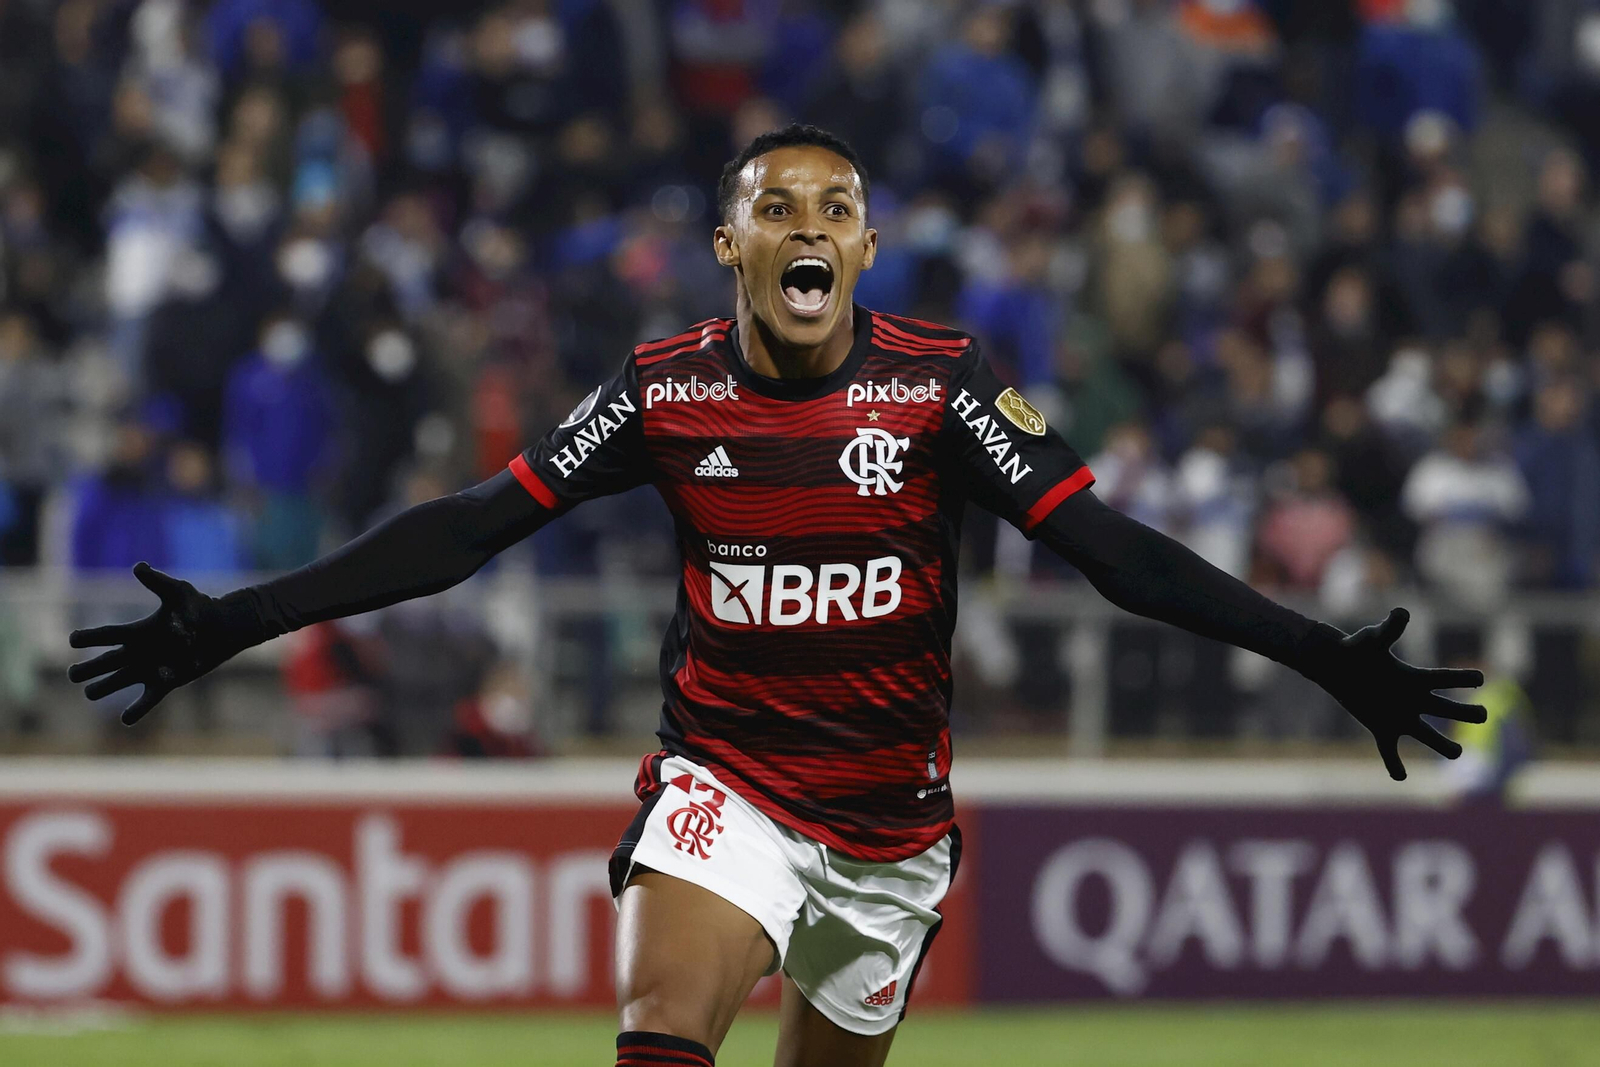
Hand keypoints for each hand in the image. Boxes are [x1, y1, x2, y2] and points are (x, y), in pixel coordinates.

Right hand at [68, 562, 244, 724]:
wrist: (222, 628)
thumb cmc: (199, 608)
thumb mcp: (178, 592)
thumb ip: (157, 582)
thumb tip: (138, 566)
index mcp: (137, 632)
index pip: (107, 636)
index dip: (89, 638)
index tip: (72, 639)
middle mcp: (138, 652)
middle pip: (106, 662)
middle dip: (88, 669)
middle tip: (72, 674)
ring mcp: (150, 669)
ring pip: (119, 682)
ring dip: (104, 688)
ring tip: (89, 694)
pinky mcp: (166, 683)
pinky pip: (147, 699)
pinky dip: (137, 709)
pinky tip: (125, 719)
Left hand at [1304, 608, 1486, 780]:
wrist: (1337, 666)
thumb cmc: (1357, 649)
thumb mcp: (1373, 640)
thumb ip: (1389, 629)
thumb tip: (1401, 613)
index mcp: (1416, 679)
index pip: (1445, 679)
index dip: (1463, 677)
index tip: (1481, 676)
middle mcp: (1414, 700)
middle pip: (1447, 709)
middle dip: (1467, 712)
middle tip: (1483, 714)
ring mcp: (1400, 717)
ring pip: (1428, 736)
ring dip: (1443, 745)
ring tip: (1456, 753)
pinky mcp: (1382, 729)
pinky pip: (1391, 751)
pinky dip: (1394, 765)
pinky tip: (1399, 776)